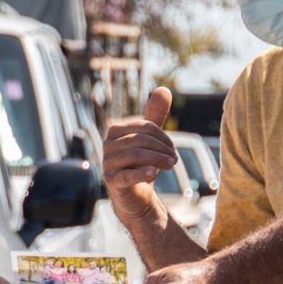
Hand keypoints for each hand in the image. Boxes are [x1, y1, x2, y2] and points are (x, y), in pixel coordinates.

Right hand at [102, 88, 177, 223]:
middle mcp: (108, 145)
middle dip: (162, 149)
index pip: (144, 127)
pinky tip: (153, 173)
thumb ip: (155, 115)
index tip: (173, 149)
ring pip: (136, 155)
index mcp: (115, 131)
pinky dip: (141, 173)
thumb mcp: (148, 138)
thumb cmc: (139, 162)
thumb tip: (164, 89)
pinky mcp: (112, 181)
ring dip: (158, 160)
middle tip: (175, 160)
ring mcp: (108, 163)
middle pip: (141, 140)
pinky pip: (127, 175)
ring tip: (171, 165)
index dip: (163, 137)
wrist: (132, 194)